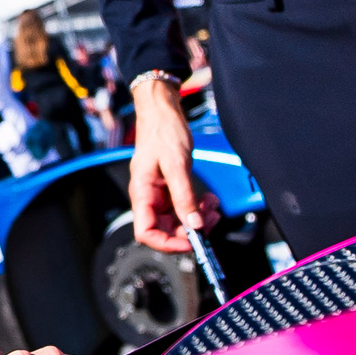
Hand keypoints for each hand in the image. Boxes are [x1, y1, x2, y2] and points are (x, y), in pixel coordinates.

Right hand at [127, 77, 209, 255]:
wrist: (162, 111)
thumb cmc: (162, 131)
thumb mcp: (176, 164)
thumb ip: (184, 197)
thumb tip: (193, 224)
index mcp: (142, 193)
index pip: (146, 233)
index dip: (167, 243)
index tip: (190, 241)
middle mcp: (148, 197)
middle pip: (165, 230)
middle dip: (189, 230)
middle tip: (210, 220)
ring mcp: (159, 194)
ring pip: (177, 221)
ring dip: (197, 219)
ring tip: (213, 207)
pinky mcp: (170, 188)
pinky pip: (184, 207)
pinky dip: (198, 207)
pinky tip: (209, 200)